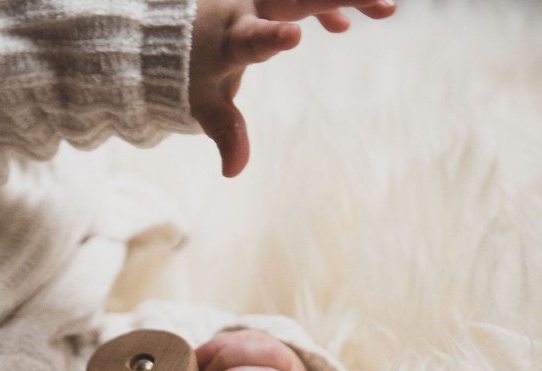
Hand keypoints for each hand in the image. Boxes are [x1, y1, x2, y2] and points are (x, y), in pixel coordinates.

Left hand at [189, 0, 396, 176]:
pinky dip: (326, 5)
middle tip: (386, 6)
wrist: (167, 30)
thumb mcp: (205, 103)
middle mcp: (249, 6)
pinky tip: (342, 26)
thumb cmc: (188, 70)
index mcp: (232, 39)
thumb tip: (233, 171)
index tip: (294, 36)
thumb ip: (226, 132)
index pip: (253, 39)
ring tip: (386, 8)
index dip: (272, 38)